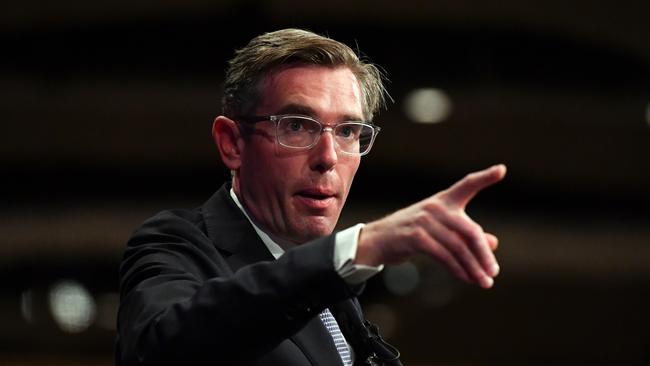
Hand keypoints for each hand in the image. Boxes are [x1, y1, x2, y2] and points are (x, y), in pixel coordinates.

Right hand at [356, 164, 506, 287]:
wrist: (379, 240)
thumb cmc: (413, 233)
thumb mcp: (441, 230)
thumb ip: (466, 236)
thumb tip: (493, 244)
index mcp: (444, 200)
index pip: (467, 185)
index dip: (484, 177)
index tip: (501, 169)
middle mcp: (435, 207)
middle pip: (469, 231)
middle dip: (483, 254)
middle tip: (494, 272)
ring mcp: (424, 221)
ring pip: (458, 247)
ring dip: (473, 267)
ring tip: (484, 282)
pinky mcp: (415, 237)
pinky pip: (443, 256)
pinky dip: (458, 270)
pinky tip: (466, 278)